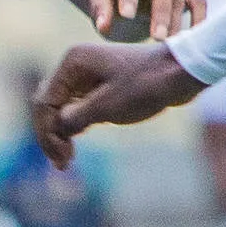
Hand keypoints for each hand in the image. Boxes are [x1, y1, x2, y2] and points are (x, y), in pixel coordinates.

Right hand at [29, 40, 195, 165]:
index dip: (48, 134)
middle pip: (49, 104)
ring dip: (60, 132)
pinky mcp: (98, 83)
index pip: (45, 103)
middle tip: (62, 163)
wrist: (180, 72)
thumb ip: (75, 118)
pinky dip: (74, 124)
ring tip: (66, 159)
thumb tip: (56, 129)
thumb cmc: (146, 86)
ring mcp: (86, 74)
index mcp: (72, 63)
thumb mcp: (107, 107)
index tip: (62, 158)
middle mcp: (75, 65)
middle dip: (51, 134)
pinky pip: (76, 105)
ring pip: (61, 106)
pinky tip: (75, 141)